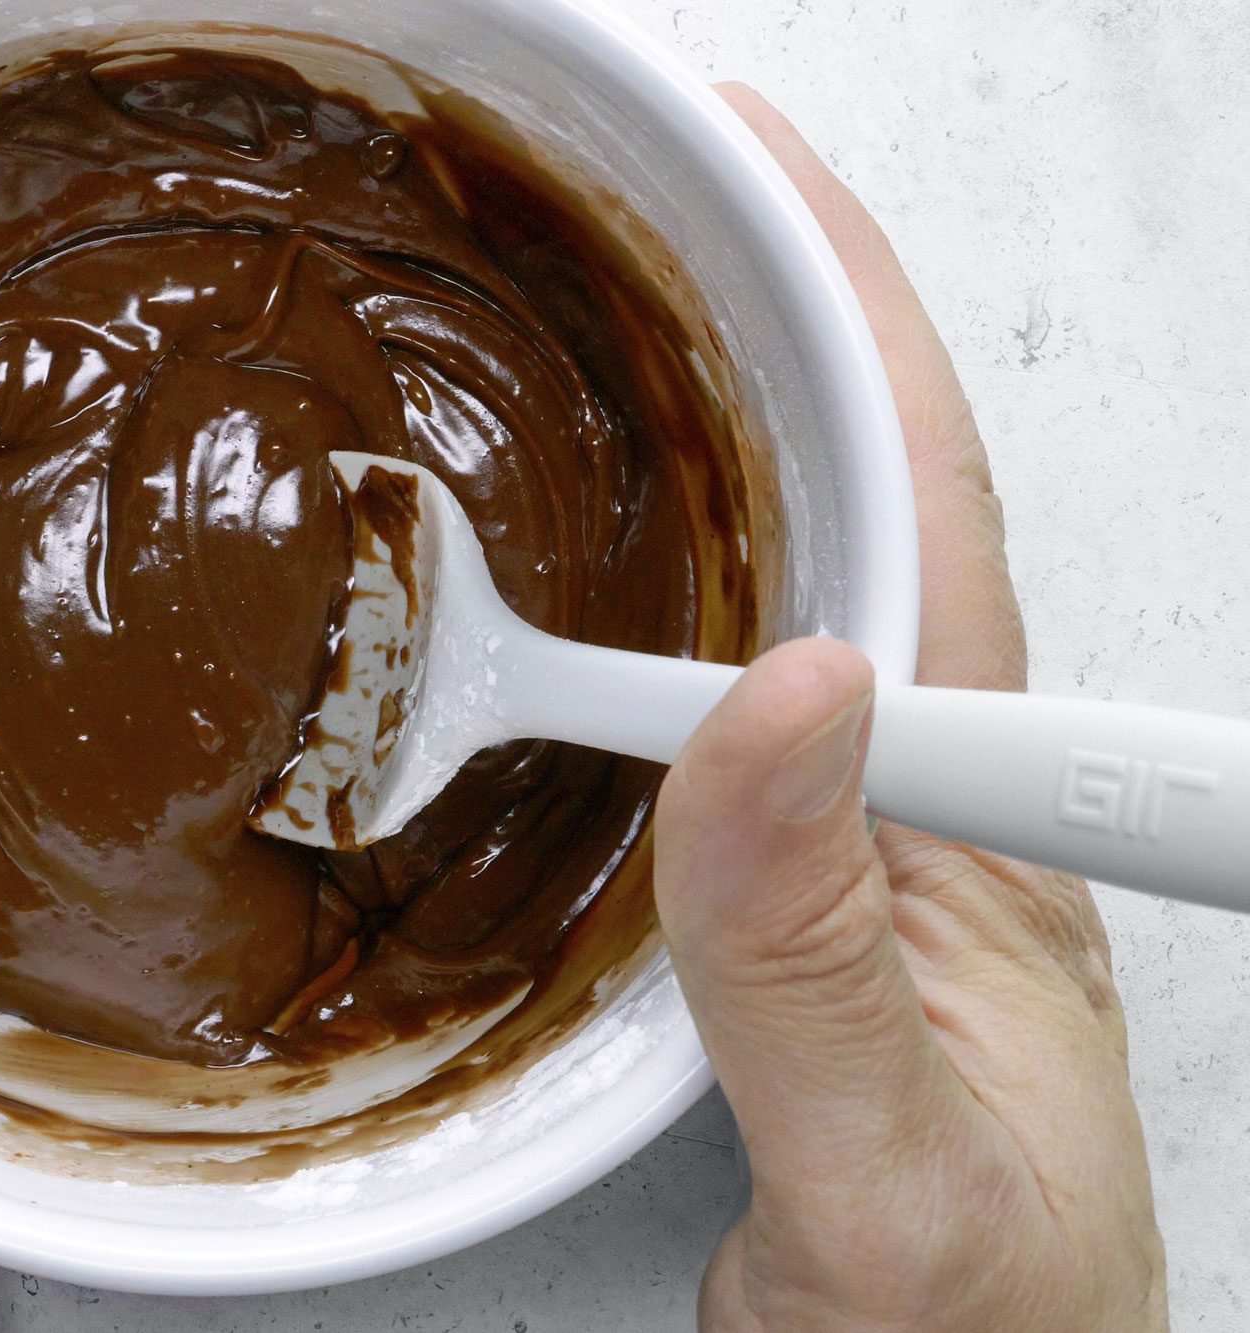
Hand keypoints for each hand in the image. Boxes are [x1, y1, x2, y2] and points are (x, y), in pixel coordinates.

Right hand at [652, 88, 1166, 1329]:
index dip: (847, 314)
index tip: (739, 171)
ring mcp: (845, 848)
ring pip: (769, 595)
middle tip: (617, 212)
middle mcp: (922, 800)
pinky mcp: (767, 908)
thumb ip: (819, 966)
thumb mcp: (899, 1178)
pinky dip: (623, 617)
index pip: (932, 505)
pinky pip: (689, 715)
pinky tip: (555, 598)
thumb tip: (777, 703)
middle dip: (754, 333)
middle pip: (853, 506)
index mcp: (989, 816)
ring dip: (687, 453)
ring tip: (574, 344)